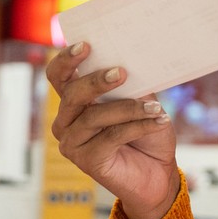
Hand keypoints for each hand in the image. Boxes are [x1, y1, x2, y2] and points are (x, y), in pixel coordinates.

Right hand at [45, 42, 179, 218]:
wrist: (158, 173)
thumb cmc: (147, 133)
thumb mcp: (142, 100)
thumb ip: (131, 83)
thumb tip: (131, 59)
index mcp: (74, 101)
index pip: (58, 76)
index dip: (66, 60)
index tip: (85, 45)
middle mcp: (66, 121)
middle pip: (72, 94)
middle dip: (96, 81)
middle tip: (122, 72)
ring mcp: (72, 143)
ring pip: (94, 117)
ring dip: (129, 108)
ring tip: (156, 106)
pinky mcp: (86, 160)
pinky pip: (111, 136)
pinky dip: (138, 126)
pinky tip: (159, 121)